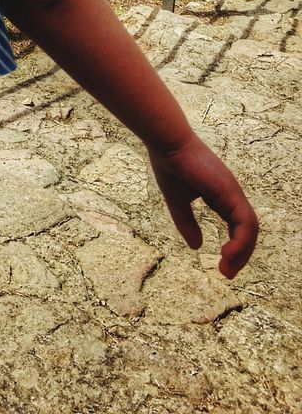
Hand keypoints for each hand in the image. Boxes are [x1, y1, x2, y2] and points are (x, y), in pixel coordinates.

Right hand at [148, 135, 258, 278]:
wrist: (166, 143)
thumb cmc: (170, 165)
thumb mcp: (177, 201)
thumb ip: (186, 223)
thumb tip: (197, 247)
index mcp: (221, 196)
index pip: (237, 227)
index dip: (234, 248)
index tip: (221, 266)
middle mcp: (231, 195)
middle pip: (247, 231)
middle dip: (240, 255)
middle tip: (226, 273)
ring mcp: (233, 192)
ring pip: (250, 229)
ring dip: (242, 252)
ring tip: (226, 268)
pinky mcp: (230, 192)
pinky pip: (245, 222)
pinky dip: (241, 241)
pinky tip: (227, 253)